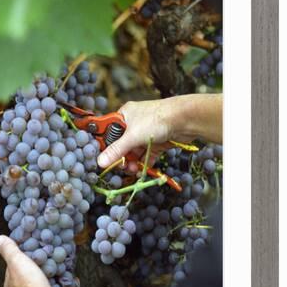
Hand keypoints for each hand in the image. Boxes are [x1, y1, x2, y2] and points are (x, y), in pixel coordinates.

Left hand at [0, 235, 65, 286]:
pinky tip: (72, 280)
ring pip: (47, 286)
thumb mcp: (17, 262)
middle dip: (41, 267)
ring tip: (62, 265)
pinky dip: (67, 286)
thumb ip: (9, 250)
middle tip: (50, 256)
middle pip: (31, 277)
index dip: (22, 257)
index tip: (32, 249)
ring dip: (55, 276)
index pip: (13, 268)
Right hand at [97, 94, 222, 169]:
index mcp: (124, 115)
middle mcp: (134, 123)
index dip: (106, 146)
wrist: (185, 119)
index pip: (109, 132)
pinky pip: (146, 155)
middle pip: (122, 145)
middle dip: (122, 158)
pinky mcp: (157, 142)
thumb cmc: (157, 119)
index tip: (104, 160)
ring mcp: (146, 133)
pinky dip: (143, 163)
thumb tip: (100, 162)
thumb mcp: (132, 136)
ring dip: (132, 162)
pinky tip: (141, 171)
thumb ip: (116, 150)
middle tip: (121, 167)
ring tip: (133, 171)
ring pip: (135, 151)